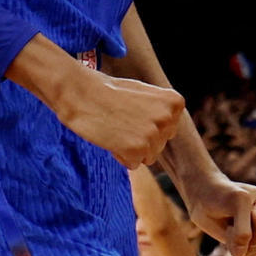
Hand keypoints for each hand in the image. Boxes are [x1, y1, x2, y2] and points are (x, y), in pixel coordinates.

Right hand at [50, 69, 186, 168]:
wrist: (80, 92)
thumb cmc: (108, 91)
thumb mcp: (144, 93)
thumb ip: (162, 110)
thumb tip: (170, 128)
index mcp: (174, 102)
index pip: (168, 130)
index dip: (147, 124)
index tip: (131, 111)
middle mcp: (168, 118)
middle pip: (159, 145)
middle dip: (140, 137)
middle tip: (120, 119)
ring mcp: (153, 135)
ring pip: (147, 157)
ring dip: (130, 147)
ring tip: (115, 127)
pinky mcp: (137, 150)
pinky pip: (133, 164)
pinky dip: (120, 155)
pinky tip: (110, 137)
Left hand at [185, 171, 255, 255]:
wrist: (209, 199)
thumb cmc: (226, 194)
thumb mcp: (237, 202)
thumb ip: (243, 230)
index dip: (250, 218)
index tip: (249, 204)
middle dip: (243, 228)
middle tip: (239, 212)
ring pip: (253, 249)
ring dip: (236, 237)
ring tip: (236, 221)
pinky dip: (233, 246)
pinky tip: (233, 231)